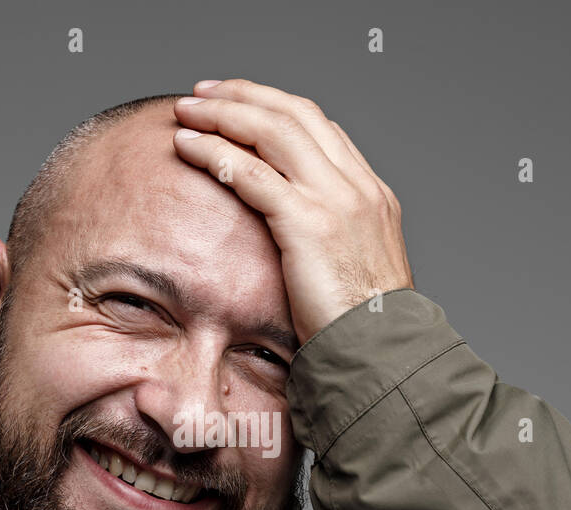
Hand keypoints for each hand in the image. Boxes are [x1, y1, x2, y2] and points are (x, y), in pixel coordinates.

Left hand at [172, 78, 413, 345]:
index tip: (241, 105)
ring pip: (272, 129)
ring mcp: (335, 200)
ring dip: (224, 113)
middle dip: (245, 95)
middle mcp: (357, 187)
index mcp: (372, 195)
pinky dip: (215, 152)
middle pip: (296, 114)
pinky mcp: (308, 223)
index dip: (276, 109)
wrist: (384, 354)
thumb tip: (297, 245)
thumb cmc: (364, 332)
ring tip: (187, 110)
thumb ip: (331, 246)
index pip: (322, 129)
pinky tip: (187, 146)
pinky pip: (251, 171)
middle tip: (204, 93)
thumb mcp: (354, 274)